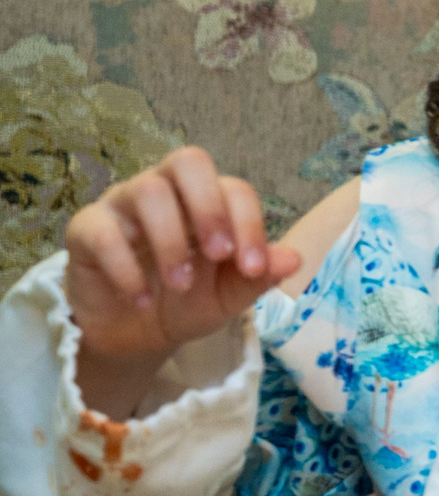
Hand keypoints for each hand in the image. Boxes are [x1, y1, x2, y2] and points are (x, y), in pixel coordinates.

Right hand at [64, 147, 298, 419]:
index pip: (234, 189)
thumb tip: (295, 259)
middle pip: (187, 161)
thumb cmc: (188, 302)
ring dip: (170, 242)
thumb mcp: (229, 296)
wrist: (137, 334)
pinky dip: (125, 268)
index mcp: (207, 201)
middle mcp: (166, 191)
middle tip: (219, 255)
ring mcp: (123, 205)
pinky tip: (139, 298)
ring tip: (178, 285)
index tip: (253, 268)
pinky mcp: (86, 229)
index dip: (249, 224)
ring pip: (146, 191)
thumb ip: (259, 277)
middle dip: (210, 207)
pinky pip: (101, 231)